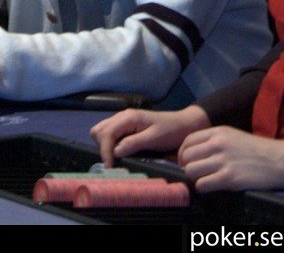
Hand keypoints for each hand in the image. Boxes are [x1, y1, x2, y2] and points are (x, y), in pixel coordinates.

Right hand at [90, 105, 210, 166]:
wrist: (184, 124)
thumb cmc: (171, 131)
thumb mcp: (154, 139)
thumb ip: (133, 144)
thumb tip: (115, 152)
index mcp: (128, 117)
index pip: (107, 133)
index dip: (105, 151)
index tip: (110, 167)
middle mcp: (122, 116)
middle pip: (99, 130)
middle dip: (102, 147)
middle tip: (113, 162)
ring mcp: (124, 120)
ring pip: (102, 131)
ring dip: (105, 145)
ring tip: (116, 158)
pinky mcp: (127, 126)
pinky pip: (111, 133)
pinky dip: (110, 143)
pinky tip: (120, 152)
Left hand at [178, 125, 283, 191]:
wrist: (276, 160)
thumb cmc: (254, 148)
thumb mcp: (231, 135)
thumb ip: (212, 140)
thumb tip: (194, 151)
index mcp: (217, 132)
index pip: (187, 141)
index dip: (182, 153)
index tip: (185, 161)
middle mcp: (217, 144)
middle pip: (186, 157)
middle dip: (186, 166)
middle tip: (193, 173)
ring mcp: (222, 161)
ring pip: (191, 170)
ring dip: (194, 178)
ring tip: (202, 179)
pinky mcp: (229, 178)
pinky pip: (202, 184)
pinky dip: (202, 187)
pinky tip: (210, 186)